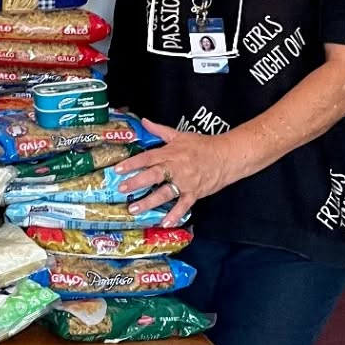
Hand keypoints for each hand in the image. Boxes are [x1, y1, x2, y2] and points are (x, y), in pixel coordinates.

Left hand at [113, 119, 238, 226]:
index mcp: (170, 153)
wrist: (228, 156)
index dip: (132, 163)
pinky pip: (183, 206)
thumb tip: (143, 121)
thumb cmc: (202, 145)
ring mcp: (185, 182)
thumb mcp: (179, 135)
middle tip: (122, 189)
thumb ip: (159, 130)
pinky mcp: (195, 193)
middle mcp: (176, 168)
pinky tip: (164, 223)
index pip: (147, 158)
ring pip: (165, 193)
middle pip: (154, 175)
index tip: (117, 169)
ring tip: (134, 209)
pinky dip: (175, 215)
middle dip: (136, 183)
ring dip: (149, 202)